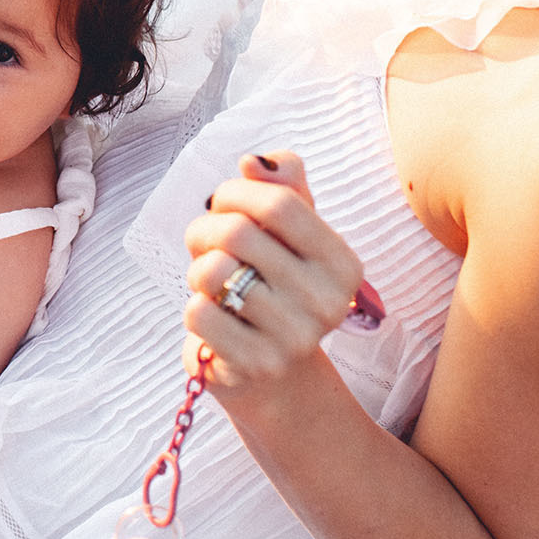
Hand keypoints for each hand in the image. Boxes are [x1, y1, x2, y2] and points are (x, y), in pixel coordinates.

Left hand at [182, 151, 369, 401]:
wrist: (276, 376)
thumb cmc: (276, 289)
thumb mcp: (291, 236)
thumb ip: (284, 187)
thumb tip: (254, 161)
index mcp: (343, 264)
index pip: (280, 203)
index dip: (237, 193)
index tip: (222, 202)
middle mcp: (328, 304)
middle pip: (238, 233)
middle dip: (205, 228)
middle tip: (203, 241)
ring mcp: (294, 339)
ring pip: (212, 271)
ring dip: (198, 269)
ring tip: (212, 282)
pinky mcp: (255, 366)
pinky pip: (198, 313)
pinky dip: (195, 307)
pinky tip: (215, 317)